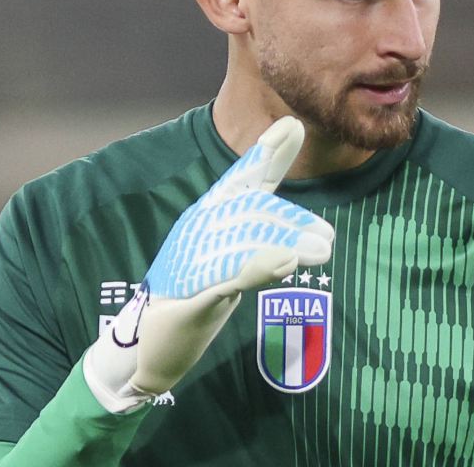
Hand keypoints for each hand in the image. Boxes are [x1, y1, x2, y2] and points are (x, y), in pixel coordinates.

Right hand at [83, 116, 333, 411]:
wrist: (148, 345)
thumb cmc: (193, 294)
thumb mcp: (229, 258)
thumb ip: (257, 232)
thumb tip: (293, 216)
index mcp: (207, 218)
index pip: (240, 181)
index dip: (265, 155)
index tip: (292, 127)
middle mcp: (197, 232)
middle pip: (250, 212)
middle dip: (291, 222)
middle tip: (326, 238)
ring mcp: (191, 262)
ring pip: (242, 241)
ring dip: (284, 242)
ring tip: (317, 251)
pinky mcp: (191, 296)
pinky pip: (225, 276)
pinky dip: (256, 267)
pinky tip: (284, 261)